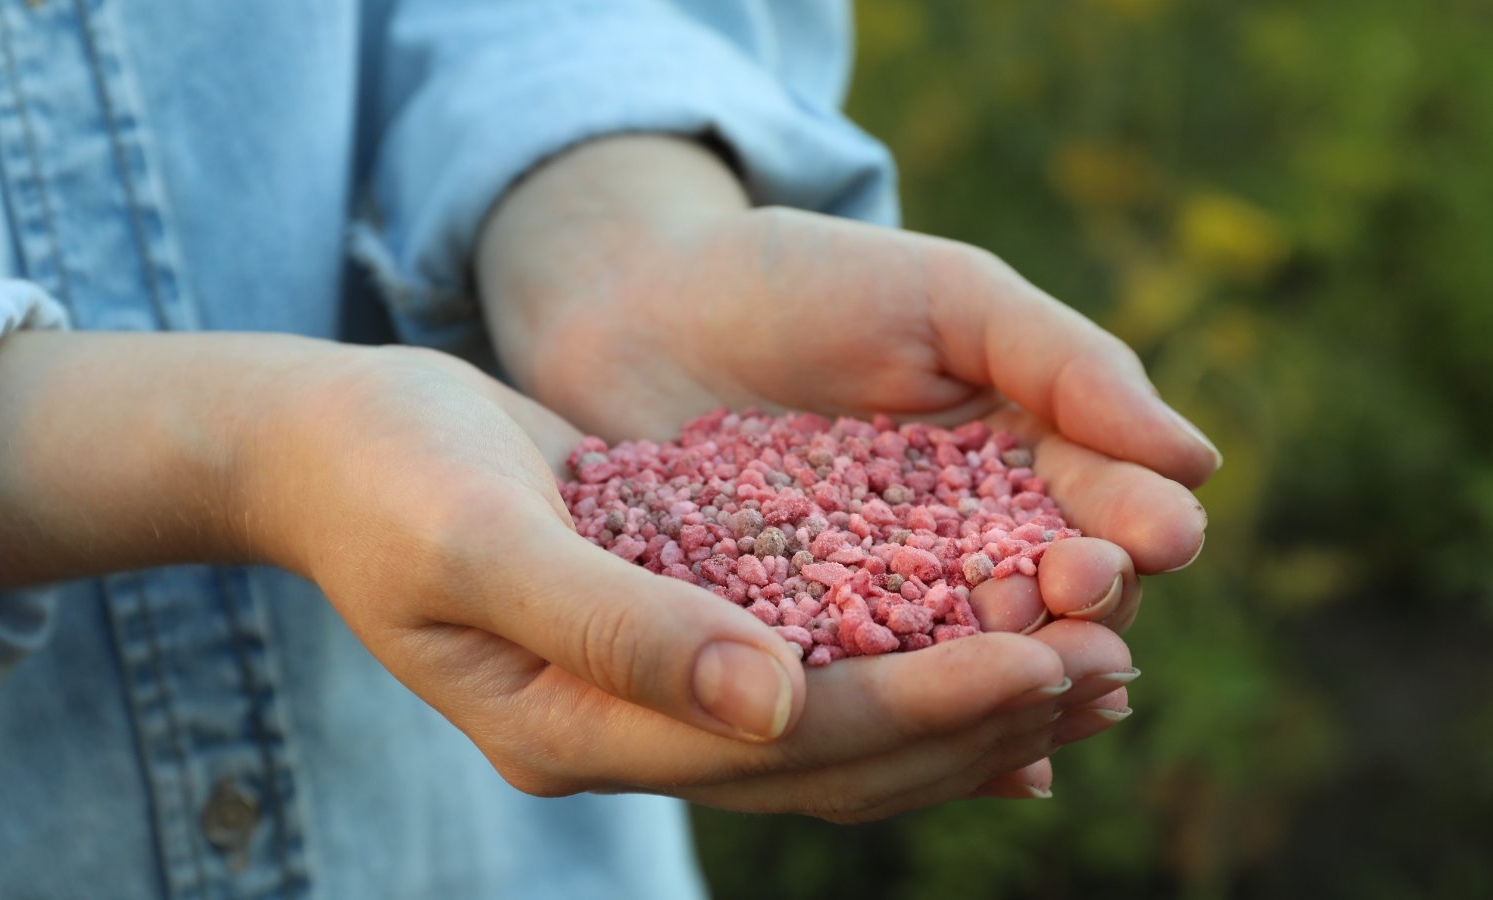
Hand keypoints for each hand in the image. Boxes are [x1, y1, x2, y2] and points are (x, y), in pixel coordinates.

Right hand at [247, 346, 1136, 818]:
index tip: (1041, 660)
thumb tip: (775, 703)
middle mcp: (624, 732)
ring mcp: (649, 690)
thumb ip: (617, 626)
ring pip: (835, 723)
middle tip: (1106, 669)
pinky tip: (989, 623)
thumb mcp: (480, 541)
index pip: (780, 745)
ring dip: (961, 698)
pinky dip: (904, 649)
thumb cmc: (385, 477)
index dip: (918, 710)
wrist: (331, 445)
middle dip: (971, 718)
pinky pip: (811, 661)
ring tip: (1088, 663)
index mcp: (573, 731)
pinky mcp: (673, 627)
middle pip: (829, 758)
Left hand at [477, 137, 1211, 796]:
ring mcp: (875, 601)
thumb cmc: (801, 280)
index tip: (1156, 538)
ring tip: (1032, 683)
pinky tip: (941, 749)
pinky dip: (903, 722)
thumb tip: (1197, 460)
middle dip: (1078, 614)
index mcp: (1016, 461)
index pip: (1102, 510)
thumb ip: (1065, 362)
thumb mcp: (945, 296)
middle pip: (1047, 605)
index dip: (1135, 528)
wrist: (638, 301)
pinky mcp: (790, 640)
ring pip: (961, 662)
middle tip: (1085, 610)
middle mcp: (959, 545)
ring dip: (1005, 681)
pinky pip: (856, 688)